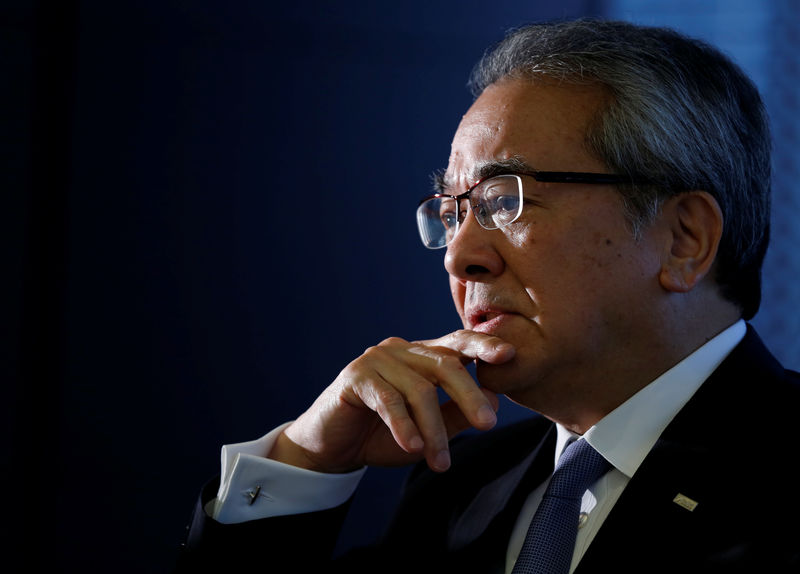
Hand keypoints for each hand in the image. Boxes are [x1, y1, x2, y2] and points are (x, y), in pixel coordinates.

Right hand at [269, 330, 514, 473]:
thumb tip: (496, 401)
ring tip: (440, 462)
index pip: (457, 343)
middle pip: (445, 365)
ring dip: (433, 430)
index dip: (483, 344)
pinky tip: (413, 448)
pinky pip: (388, 400)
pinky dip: (403, 426)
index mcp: (421, 356)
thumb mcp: (428, 431)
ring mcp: (377, 360)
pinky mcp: (355, 377)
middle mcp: (401, 349)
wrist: (332, 448)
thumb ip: (458, 415)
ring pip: (418, 389)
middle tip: (487, 425)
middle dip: (469, 396)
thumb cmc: (383, 436)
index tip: (509, 355)